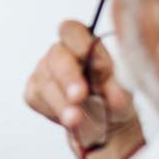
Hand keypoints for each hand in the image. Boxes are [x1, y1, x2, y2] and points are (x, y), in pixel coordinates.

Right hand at [24, 20, 141, 146]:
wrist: (104, 126)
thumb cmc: (115, 101)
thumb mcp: (124, 93)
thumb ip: (118, 89)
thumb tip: (113, 94)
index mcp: (84, 42)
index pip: (73, 31)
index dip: (80, 44)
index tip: (97, 65)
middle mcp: (61, 53)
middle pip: (56, 56)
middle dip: (68, 78)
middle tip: (79, 96)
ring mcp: (43, 72)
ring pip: (45, 81)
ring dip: (60, 102)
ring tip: (76, 120)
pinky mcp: (33, 93)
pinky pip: (36, 99)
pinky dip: (53, 111)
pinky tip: (68, 120)